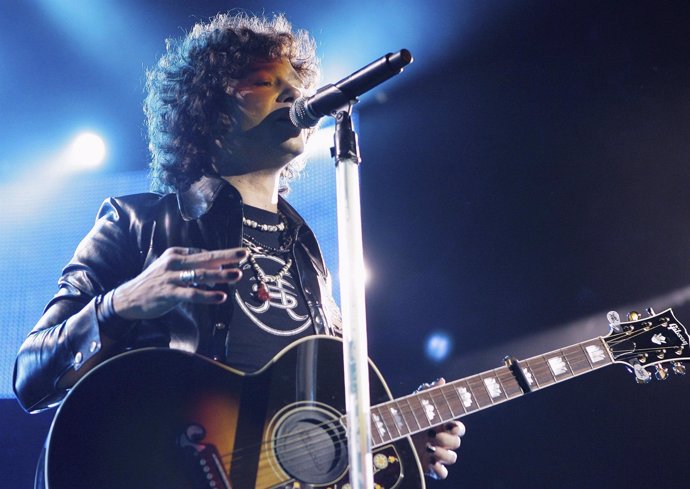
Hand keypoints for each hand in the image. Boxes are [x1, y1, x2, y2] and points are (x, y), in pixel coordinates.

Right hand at [112, 246, 246, 319]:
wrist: (128, 298)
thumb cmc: (154, 283)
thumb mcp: (171, 269)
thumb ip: (192, 268)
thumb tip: (217, 271)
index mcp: (176, 254)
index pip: (203, 253)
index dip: (222, 256)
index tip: (238, 257)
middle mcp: (174, 262)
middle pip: (206, 258)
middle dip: (227, 256)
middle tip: (244, 254)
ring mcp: (171, 277)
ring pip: (201, 275)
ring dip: (221, 275)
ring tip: (237, 274)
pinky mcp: (169, 293)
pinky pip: (192, 294)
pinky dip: (207, 295)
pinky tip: (220, 297)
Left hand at [412, 378, 465, 479]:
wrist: (388, 434)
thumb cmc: (406, 417)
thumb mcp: (414, 404)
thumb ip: (428, 393)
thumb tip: (441, 380)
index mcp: (441, 426)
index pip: (459, 428)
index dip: (458, 428)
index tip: (451, 426)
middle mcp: (441, 440)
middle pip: (457, 443)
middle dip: (447, 440)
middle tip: (432, 435)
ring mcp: (436, 454)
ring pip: (452, 458)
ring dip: (443, 454)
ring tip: (429, 448)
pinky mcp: (429, 467)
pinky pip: (443, 473)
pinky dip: (439, 470)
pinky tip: (430, 462)